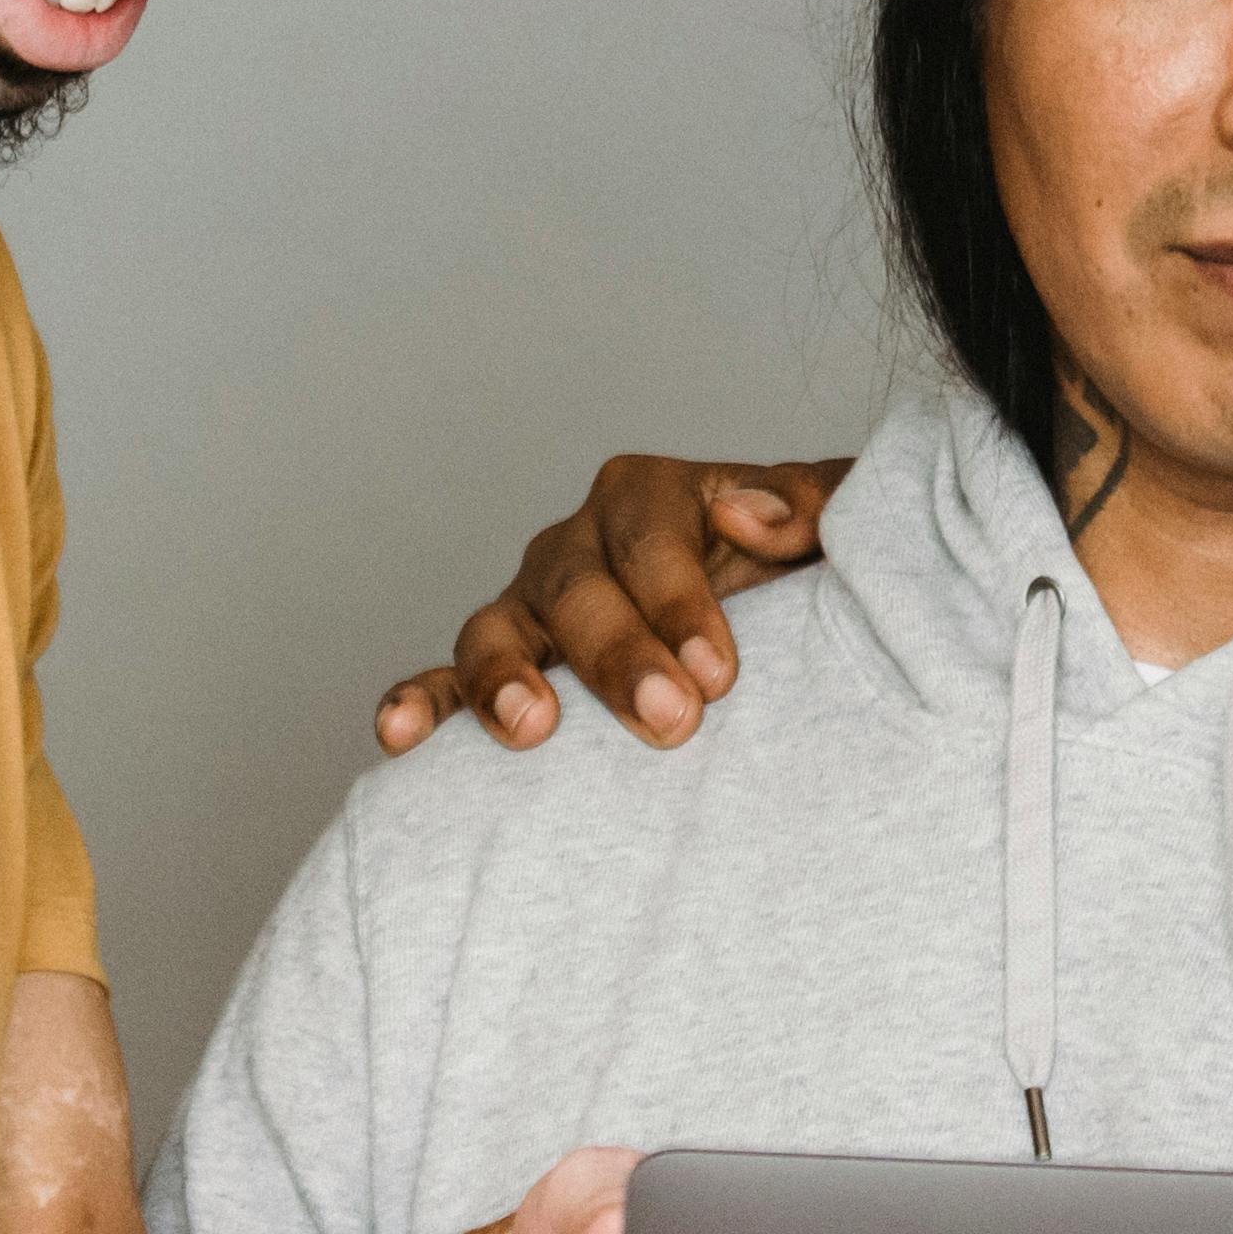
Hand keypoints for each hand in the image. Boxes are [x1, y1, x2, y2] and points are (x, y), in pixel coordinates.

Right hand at [375, 455, 848, 756]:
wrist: (788, 628)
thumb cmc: (807, 575)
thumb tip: (746, 510)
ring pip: (494, 630)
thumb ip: (806, 506)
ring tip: (532, 728)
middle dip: (618, 656)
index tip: (720, 674)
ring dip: (505, 679)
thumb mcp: (830, 528)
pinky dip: (421, 705)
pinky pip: (445, 683)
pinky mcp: (504, 673)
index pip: (649, 536)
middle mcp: (577, 546)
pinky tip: (402, 737)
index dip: (679, 601)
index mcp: (649, 496)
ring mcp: (531, 611)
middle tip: (670, 723)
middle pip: (575, 589)